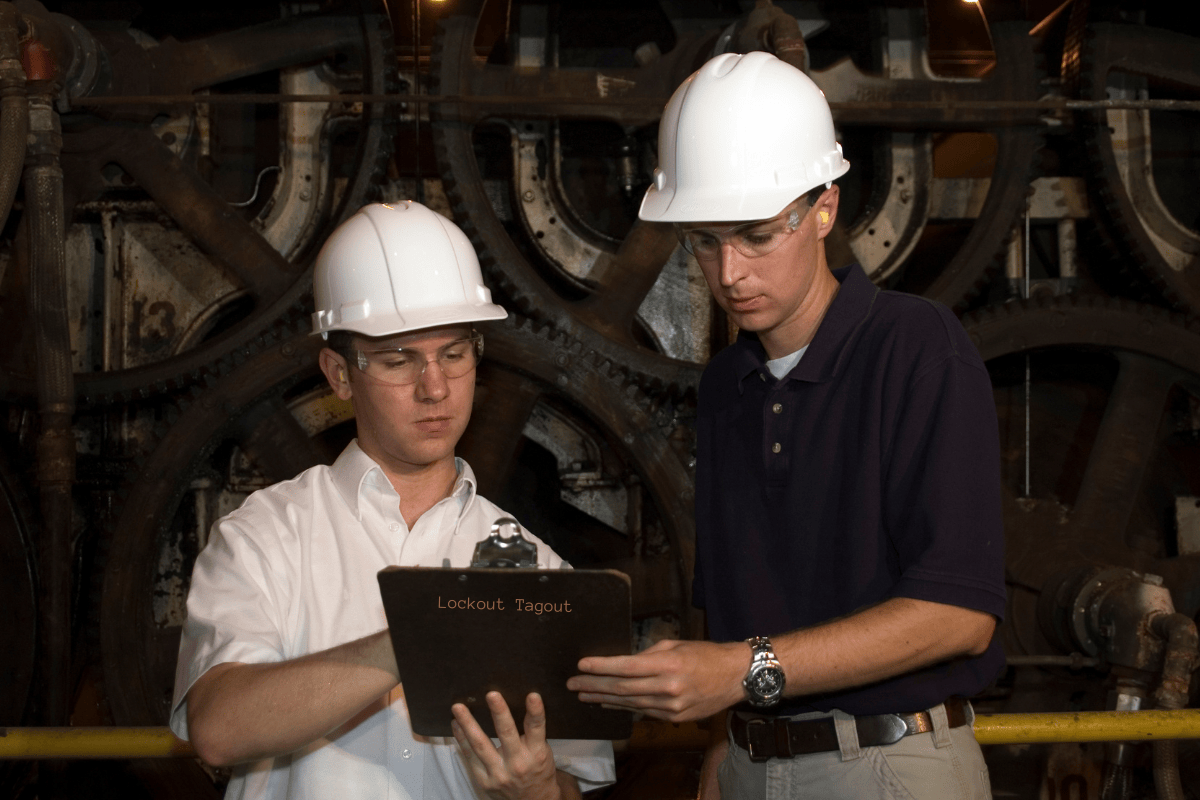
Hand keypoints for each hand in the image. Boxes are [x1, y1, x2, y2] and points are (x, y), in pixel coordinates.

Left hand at [451, 691, 563, 799]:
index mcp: (537, 753)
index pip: (537, 728)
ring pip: (481, 746)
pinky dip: (462, 739)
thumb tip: (511, 704)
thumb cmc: (537, 770)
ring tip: (458, 708)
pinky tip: (456, 725)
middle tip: (491, 694)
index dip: (535, 711)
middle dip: (499, 712)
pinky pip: (470, 757)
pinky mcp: (485, 781)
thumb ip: (531, 733)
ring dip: (468, 724)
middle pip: (507, 734)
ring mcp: (500, 773)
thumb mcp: (542, 751)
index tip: (532, 696)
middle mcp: (518, 763)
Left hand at [568, 639, 747, 722]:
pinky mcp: (674, 718)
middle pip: (622, 689)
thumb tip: (624, 663)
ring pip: (629, 704)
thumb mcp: (675, 646)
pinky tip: (608, 703)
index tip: (581, 665)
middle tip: (572, 685)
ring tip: (583, 695)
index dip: (601, 667)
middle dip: (593, 686)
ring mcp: (671, 707)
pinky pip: (642, 712)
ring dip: (603, 699)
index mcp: (667, 664)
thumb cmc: (706, 655)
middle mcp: (667, 688)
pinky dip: (623, 707)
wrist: (735, 676)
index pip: (625, 667)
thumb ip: (648, 655)